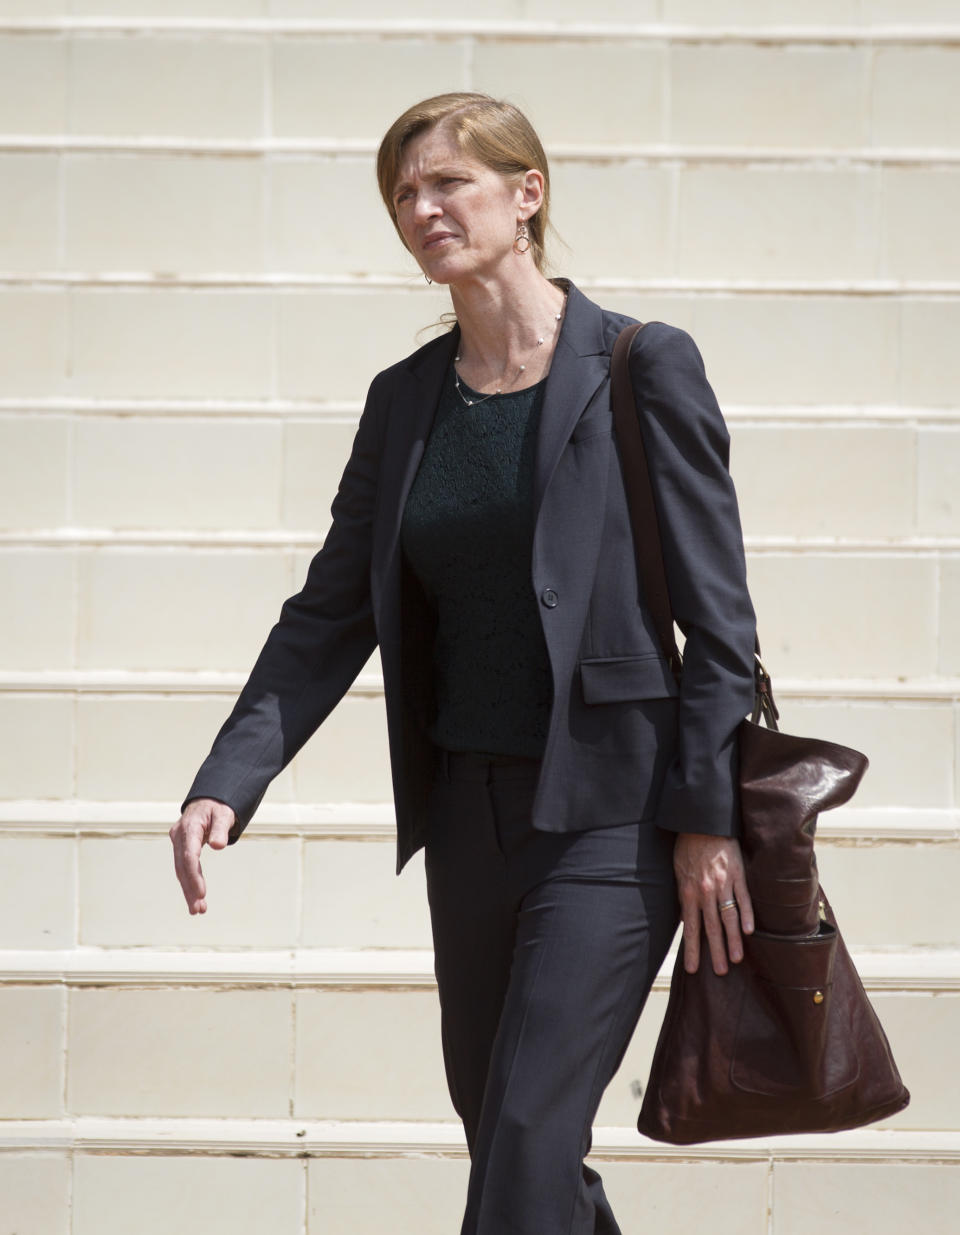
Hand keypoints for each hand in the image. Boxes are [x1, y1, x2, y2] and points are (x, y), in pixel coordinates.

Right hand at [169, 798, 235, 914]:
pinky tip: (196, 898)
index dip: (194, 876)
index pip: (189, 856)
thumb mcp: (224, 814)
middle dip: (190, 889)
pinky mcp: (180, 848)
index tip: (201, 893)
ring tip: (198, 910)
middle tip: (198, 910)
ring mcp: (178, 842)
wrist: (208, 801)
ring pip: (181, 870)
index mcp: (189, 827)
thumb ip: (221, 829)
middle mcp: (179, 836)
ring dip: (188, 890)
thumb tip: (218, 845)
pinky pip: (183, 868)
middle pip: (182, 867)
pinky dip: (189, 883)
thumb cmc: (218, 807)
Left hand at [673, 832, 753, 975]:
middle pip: (711, 928)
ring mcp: (723, 884)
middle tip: (720, 972)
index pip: (691, 928)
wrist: (702, 822)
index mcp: (689, 893)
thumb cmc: (688, 847)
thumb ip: (684, 896)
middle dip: (715, 951)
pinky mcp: (737, 875)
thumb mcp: (678, 872)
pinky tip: (749, 931)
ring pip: (728, 917)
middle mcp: (705, 892)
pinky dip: (746, 914)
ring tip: (736, 959)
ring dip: (733, 939)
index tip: (693, 969)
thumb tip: (686, 918)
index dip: (692, 949)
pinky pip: (743, 898)